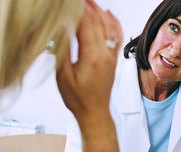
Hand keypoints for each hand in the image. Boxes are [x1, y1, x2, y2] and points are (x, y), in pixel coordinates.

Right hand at [56, 0, 122, 124]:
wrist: (94, 112)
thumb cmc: (79, 98)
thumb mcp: (63, 75)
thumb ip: (63, 50)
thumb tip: (62, 29)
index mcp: (92, 56)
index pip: (86, 24)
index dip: (78, 10)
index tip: (70, 4)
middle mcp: (105, 54)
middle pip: (98, 22)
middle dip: (88, 7)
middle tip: (80, 0)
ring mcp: (112, 57)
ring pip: (109, 27)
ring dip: (100, 12)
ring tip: (91, 2)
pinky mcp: (114, 60)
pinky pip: (118, 37)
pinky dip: (115, 24)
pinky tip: (110, 15)